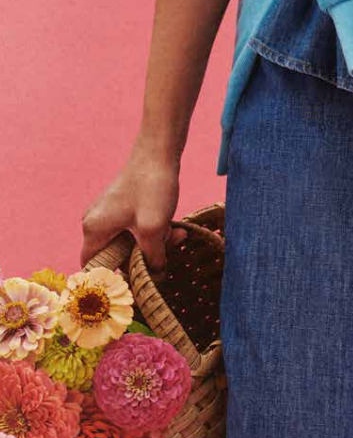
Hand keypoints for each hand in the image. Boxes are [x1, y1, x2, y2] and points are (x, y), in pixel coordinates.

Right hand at [80, 135, 185, 281]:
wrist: (159, 153)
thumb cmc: (152, 187)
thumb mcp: (154, 229)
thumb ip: (152, 258)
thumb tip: (155, 277)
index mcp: (93, 229)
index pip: (92, 267)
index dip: (111, 280)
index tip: (135, 284)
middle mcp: (95, 222)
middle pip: (116, 256)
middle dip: (143, 258)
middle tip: (167, 252)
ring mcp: (108, 214)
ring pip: (131, 242)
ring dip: (154, 244)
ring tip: (175, 235)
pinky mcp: (122, 207)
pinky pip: (136, 229)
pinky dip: (153, 231)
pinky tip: (173, 226)